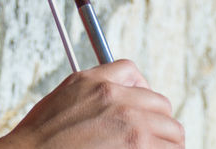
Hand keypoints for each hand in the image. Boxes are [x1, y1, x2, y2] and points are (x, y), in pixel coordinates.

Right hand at [0, 60, 184, 148]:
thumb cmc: (42, 137)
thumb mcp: (65, 95)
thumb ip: (94, 88)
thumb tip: (120, 96)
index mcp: (97, 82)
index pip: (133, 73)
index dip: (138, 91)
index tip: (137, 107)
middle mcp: (118, 100)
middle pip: (161, 105)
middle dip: (156, 121)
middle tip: (147, 138)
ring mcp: (132, 127)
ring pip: (174, 132)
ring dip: (166, 143)